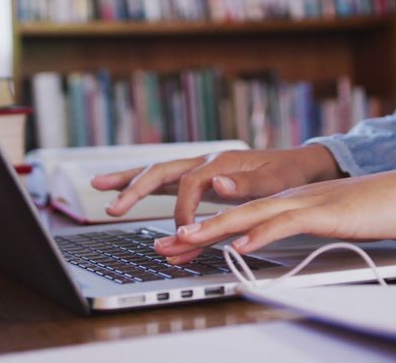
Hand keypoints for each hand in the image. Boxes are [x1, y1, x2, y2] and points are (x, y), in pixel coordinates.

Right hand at [91, 145, 342, 227]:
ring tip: (97, 186)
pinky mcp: (198, 178)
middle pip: (160, 171)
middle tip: (112, 207)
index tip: (184, 233)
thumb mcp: (276, 182)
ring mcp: (198, 168)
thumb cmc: (288, 176)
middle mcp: (204, 161)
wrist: (298, 166)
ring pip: (156, 172)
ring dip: (127, 181)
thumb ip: (246, 184)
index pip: (189, 185)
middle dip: (133, 188)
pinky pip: (164, 182)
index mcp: (220, 162)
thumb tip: (217, 183)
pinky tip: (122, 191)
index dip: (182, 210)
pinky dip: (142, 186)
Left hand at [153, 160, 395, 262]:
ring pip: (252, 214)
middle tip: (163, 247)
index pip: (237, 215)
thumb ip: (299, 229)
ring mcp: (308, 202)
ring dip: (215, 229)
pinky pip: (289, 222)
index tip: (176, 246)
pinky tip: (243, 243)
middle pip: (233, 212)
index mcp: (289, 201)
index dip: (204, 229)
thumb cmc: (378, 210)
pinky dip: (262, 232)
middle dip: (195, 230)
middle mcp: (291, 198)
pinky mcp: (327, 213)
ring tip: (185, 241)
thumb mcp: (330, 222)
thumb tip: (270, 245)